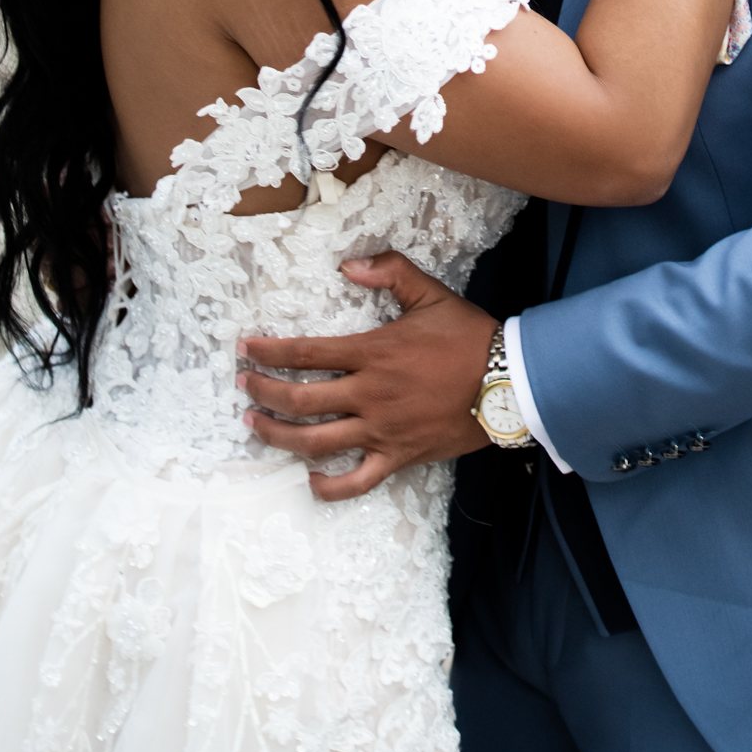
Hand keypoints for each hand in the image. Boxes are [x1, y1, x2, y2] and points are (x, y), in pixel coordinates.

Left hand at [238, 253, 496, 500]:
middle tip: (243, 387)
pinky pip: (355, 482)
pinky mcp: (397, 457)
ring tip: (256, 425)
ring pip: (315, 441)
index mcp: (373, 353)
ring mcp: (381, 430)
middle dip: (263, 392)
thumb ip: (391, 273)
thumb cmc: (469, 336)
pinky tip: (310, 479)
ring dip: (278, 435)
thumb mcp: (431, 294)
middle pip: (300, 399)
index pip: (307, 353)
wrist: (508, 381)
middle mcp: (369, 394)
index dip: (270, 352)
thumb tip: (350, 265)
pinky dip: (328, 486)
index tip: (246, 350)